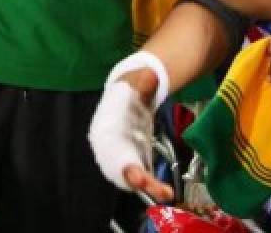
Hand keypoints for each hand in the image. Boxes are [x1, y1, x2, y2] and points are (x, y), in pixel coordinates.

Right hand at [88, 71, 173, 202]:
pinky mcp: (135, 162)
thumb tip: (149, 76)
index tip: (130, 170)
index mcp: (104, 126)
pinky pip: (142, 177)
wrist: (130, 97)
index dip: (118, 159)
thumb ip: (143, 81)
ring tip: (165, 193)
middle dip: (132, 177)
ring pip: (130, 177)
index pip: (108, 146)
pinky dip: (153, 186)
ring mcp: (121, 156)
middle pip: (117, 166)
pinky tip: (166, 192)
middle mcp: (109, 146)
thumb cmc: (130, 91)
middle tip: (148, 185)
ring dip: (146, 186)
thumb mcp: (136, 81)